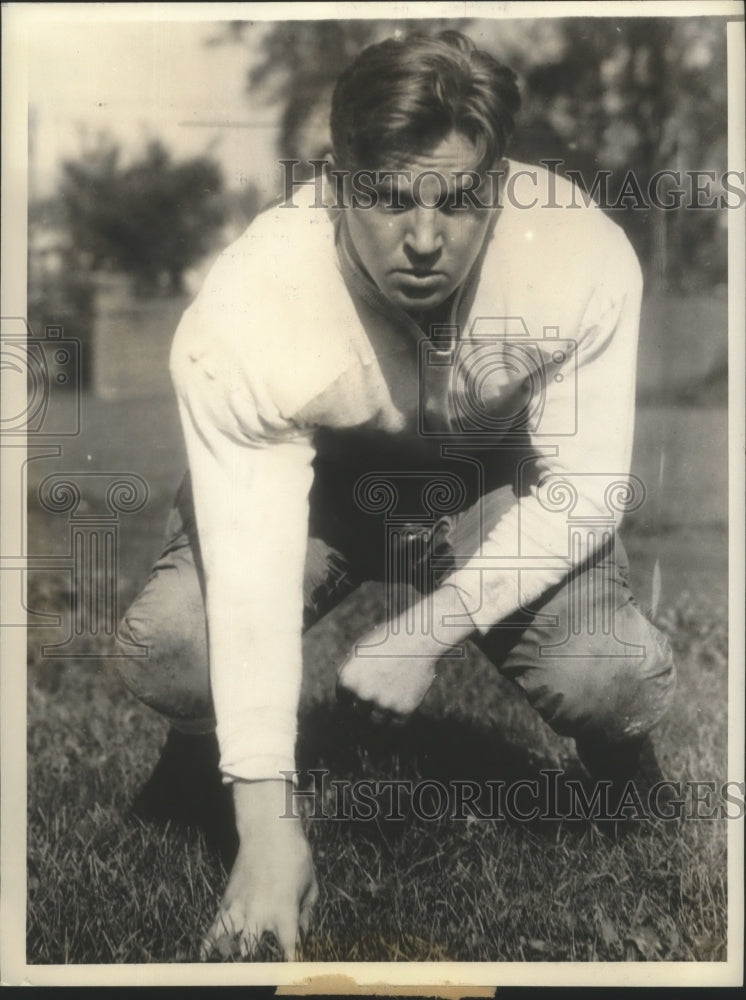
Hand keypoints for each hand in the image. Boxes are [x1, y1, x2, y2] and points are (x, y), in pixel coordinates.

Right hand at [200, 780, 317, 960]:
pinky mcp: (228, 899)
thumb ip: (307, 913)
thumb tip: (302, 933)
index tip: (292, 971)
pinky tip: (205, 955)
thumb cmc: (295, 856)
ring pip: (228, 941)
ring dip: (230, 954)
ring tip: (231, 962)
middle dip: (254, 963)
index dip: (290, 961)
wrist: (268, 830)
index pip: (288, 946)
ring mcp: (241, 906)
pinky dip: (209, 942)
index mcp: (284, 910)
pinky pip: (215, 926)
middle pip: (251, 949)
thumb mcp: (310, 884)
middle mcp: (260, 912)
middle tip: (258, 971)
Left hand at [336, 587, 473, 718]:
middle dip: (366, 703)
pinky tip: (402, 701)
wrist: (418, 638)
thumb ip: (349, 674)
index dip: (352, 695)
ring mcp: (383, 704)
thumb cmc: (388, 641)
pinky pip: (396, 723)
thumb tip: (346, 697)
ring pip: (376, 720)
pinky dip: (398, 716)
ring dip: (381, 712)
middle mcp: (362, 694)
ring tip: (390, 696)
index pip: (343, 699)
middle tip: (380, 691)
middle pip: (358, 711)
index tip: (364, 689)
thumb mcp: (359, 651)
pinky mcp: (403, 710)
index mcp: (347, 679)